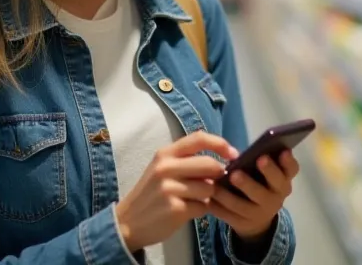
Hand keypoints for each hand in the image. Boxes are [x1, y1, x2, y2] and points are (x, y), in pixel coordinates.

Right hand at [115, 131, 238, 252]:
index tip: (233, 155)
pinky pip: (203, 207)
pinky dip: (201, 210)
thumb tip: (221, 162)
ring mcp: (170, 189)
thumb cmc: (150, 194)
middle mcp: (166, 168)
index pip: (199, 139)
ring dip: (208, 196)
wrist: (128, 222)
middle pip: (210, 164)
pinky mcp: (175, 209)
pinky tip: (188, 211)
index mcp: (165, 154)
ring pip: (209, 188)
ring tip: (195, 199)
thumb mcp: (161, 169)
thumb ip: (186, 162)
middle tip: (215, 183)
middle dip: (219, 175)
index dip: (221, 144)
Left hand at [209, 150, 299, 240]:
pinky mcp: (245, 224)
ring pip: (246, 204)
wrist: (256, 217)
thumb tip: (239, 153)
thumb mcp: (263, 173)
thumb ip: (258, 161)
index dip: (288, 161)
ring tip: (217, 185)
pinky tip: (208, 199)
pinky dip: (219, 207)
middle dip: (259, 176)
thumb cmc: (258, 183)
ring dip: (230, 195)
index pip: (291, 169)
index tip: (282, 151)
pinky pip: (230, 216)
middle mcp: (277, 196)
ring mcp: (262, 213)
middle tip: (245, 167)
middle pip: (270, 186)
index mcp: (283, 179)